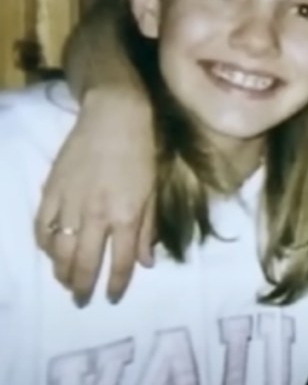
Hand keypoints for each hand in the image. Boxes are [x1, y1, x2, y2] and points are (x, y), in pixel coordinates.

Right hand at [34, 89, 156, 304]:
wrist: (114, 118)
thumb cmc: (142, 152)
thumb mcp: (154, 192)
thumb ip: (147, 230)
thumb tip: (146, 263)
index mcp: (125, 216)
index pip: (121, 262)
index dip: (117, 284)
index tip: (113, 298)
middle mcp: (95, 215)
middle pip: (84, 263)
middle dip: (83, 287)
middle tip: (82, 300)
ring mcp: (69, 204)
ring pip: (59, 250)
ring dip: (61, 271)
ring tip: (67, 281)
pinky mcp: (51, 191)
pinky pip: (42, 227)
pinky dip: (45, 245)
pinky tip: (51, 252)